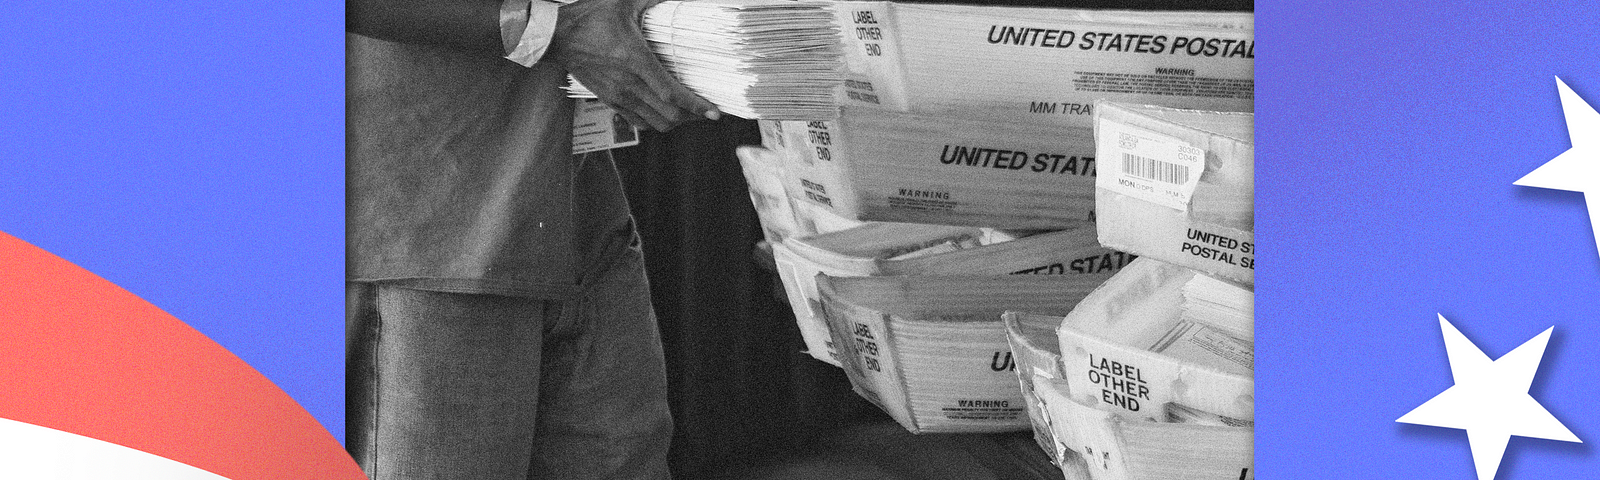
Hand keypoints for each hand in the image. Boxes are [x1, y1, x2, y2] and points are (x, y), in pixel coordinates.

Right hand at [547, 0, 720, 131]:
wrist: (557, 36)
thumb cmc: (588, 18)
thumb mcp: (622, 2)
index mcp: (635, 60)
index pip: (671, 93)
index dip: (696, 105)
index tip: (713, 112)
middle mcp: (628, 83)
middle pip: (668, 114)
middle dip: (692, 117)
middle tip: (707, 111)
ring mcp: (618, 95)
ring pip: (654, 122)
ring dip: (676, 122)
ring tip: (689, 114)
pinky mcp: (609, 100)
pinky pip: (637, 121)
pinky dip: (655, 122)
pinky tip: (664, 113)